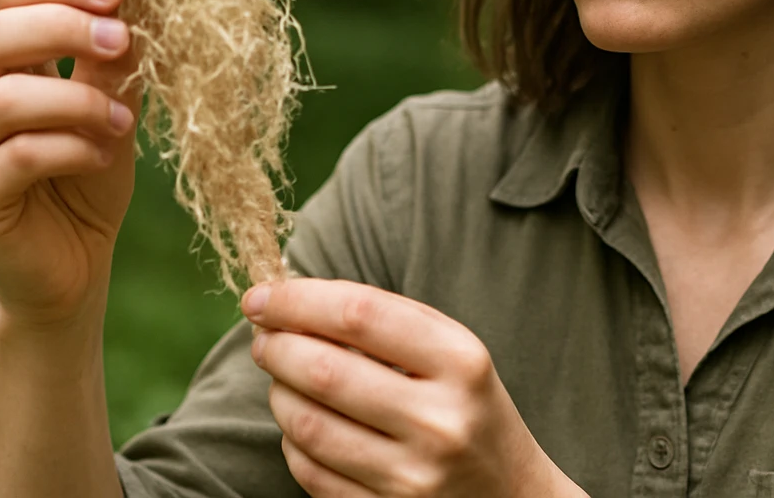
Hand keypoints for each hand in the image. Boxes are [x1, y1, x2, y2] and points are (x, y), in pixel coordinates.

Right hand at [0, 0, 141, 329]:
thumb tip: (133, 0)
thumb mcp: (115, 103)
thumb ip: (114, 58)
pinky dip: (71, 148)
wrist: (79, 261)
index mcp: (1, 60)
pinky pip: (17, 156)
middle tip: (123, 39)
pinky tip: (104, 155)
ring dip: (77, 99)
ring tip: (124, 119)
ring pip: (4, 97)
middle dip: (64, 27)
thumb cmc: (94, 168)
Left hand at [242, 278, 586, 497]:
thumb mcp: (452, 352)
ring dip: (278, 392)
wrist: (512, 495)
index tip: (261, 296)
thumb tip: (290, 298)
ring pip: (307, 425)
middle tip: (262, 336)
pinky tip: (302, 422)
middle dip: (276, 346)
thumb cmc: (468, 404)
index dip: (298, 300)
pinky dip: (292, 441)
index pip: (360, 315)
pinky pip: (310, 472)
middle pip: (325, 371)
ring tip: (282, 377)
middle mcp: (440, 420)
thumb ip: (383, 321)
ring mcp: (413, 476)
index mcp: (461, 361)